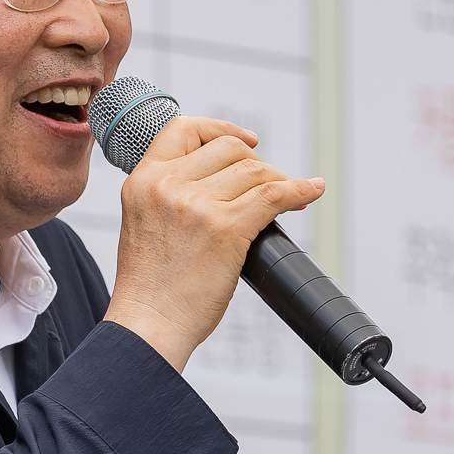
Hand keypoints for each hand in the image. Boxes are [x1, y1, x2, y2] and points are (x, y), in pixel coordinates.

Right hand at [102, 115, 323, 371]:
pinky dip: (300, 190)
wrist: (149, 324)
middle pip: (229, 150)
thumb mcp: (143, 222)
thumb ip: (170, 194)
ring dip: (278, 181)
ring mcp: (197, 205)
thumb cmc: (150, 286)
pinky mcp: (226, 228)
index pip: (185, 129)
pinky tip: (310, 191)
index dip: (222, 130)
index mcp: (144, 179)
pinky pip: (275, 194)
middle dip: (256, 164)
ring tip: (287, 197)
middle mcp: (168, 185)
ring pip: (255, 171)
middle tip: (267, 185)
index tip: (246, 141)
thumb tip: (219, 179)